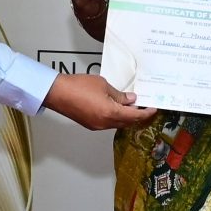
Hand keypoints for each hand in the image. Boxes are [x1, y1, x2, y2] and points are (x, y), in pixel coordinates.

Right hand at [42, 72, 157, 130]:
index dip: (146, 113)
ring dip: (126, 117)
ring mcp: (97, 125)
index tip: (153, 109)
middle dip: (138, 116)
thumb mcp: (103, 85)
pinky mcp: (90, 124)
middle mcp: (105, 123)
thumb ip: (119, 94)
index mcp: (111, 113)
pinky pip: (108, 123)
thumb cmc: (77, 86)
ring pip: (118, 124)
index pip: (135, 116)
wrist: (57, 93)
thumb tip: (130, 99)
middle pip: (128, 122)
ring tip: (132, 106)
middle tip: (145, 107)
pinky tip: (117, 109)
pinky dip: (116, 117)